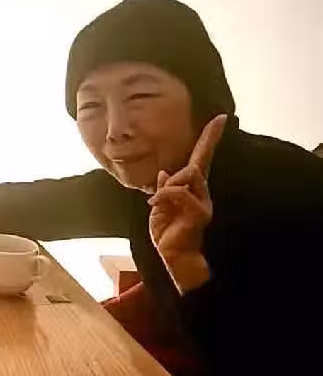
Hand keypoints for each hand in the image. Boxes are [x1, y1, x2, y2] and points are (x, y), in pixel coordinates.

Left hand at [148, 114, 226, 290]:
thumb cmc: (168, 234)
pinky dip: (162, 195)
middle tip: (160, 198)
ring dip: (167, 188)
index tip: (220, 117)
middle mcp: (202, 193)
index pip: (202, 158)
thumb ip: (164, 189)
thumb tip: (164, 172)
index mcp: (191, 189)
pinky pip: (177, 191)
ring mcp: (203, 201)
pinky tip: (154, 204)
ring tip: (158, 205)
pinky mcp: (199, 211)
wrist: (174, 258)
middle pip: (194, 164)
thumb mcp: (159, 207)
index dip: (210, 138)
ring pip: (186, 175)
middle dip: (175, 175)